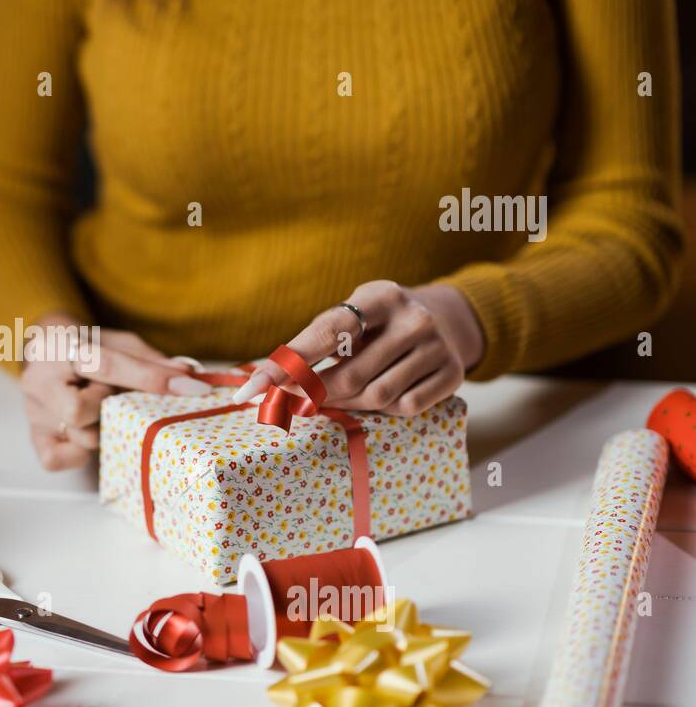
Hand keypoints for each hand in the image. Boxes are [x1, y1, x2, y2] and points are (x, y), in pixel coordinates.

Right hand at [21, 314, 209, 470]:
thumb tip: (189, 375)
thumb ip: (151, 359)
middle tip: (111, 394)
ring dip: (102, 428)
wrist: (42, 347)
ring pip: (80, 437)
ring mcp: (34, 411)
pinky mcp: (34, 435)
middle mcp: (40, 379)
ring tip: (100, 411)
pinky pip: (57, 459)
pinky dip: (78, 454)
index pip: (108, 365)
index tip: (191, 388)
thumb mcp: (118, 342)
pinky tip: (87, 434)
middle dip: (109, 407)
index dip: (152, 378)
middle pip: (81, 410)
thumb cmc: (86, 345)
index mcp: (62, 346)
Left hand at [232, 281, 483, 416]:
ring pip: (377, 396)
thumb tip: (266, 382)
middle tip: (297, 401)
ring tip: (343, 394)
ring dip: (350, 403)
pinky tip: (383, 393)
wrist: (444, 320)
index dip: (287, 364)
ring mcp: (438, 346)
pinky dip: (386, 410)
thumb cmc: (377, 323)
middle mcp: (414, 318)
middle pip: (350, 375)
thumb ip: (315, 341)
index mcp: (380, 296)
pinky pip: (405, 407)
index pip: (325, 333)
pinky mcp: (453, 374)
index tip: (253, 388)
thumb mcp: (351, 314)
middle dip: (317, 394)